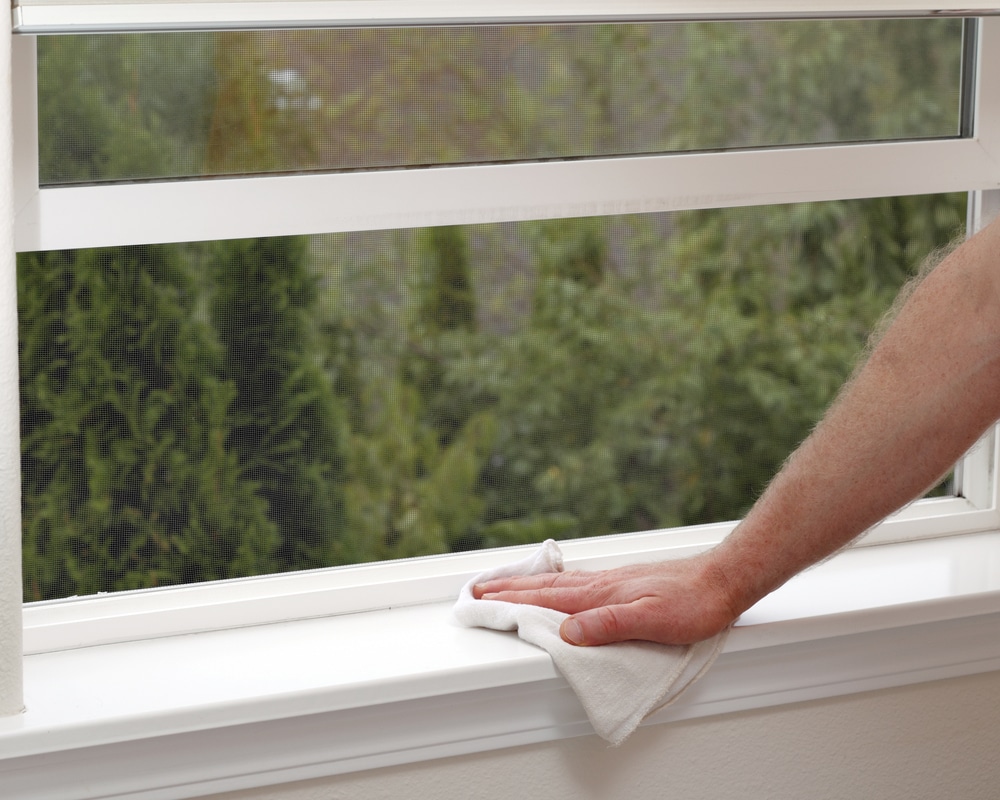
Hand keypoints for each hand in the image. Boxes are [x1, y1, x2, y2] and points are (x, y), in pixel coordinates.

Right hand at [472, 552, 738, 645]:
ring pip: (558, 583)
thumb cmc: (693, 603)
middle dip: (508, 588)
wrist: (723, 578)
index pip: (546, 599)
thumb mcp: (652, 620)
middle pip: (544, 587)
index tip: (480, 599)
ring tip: (502, 583)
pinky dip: (553, 583)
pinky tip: (555, 584)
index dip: (512, 600)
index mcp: (602, 594)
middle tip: (476, 588)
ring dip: (526, 584)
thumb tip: (565, 632)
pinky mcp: (623, 582)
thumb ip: (607, 625)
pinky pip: (575, 583)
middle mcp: (601, 583)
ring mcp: (611, 581)